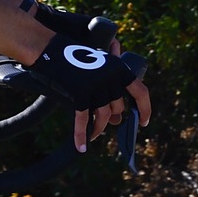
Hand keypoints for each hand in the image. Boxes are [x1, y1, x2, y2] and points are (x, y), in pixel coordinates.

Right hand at [24, 16, 144, 125]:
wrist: (52, 49)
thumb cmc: (74, 54)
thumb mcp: (98, 60)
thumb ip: (111, 79)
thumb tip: (117, 109)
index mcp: (119, 68)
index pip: (141, 92)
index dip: (145, 109)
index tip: (145, 121)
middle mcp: (111, 77)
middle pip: (118, 107)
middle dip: (113, 117)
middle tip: (107, 123)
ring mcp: (96, 86)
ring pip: (103, 115)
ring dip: (99, 128)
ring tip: (94, 135)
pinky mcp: (80, 93)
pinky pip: (83, 119)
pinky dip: (82, 135)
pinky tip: (82, 147)